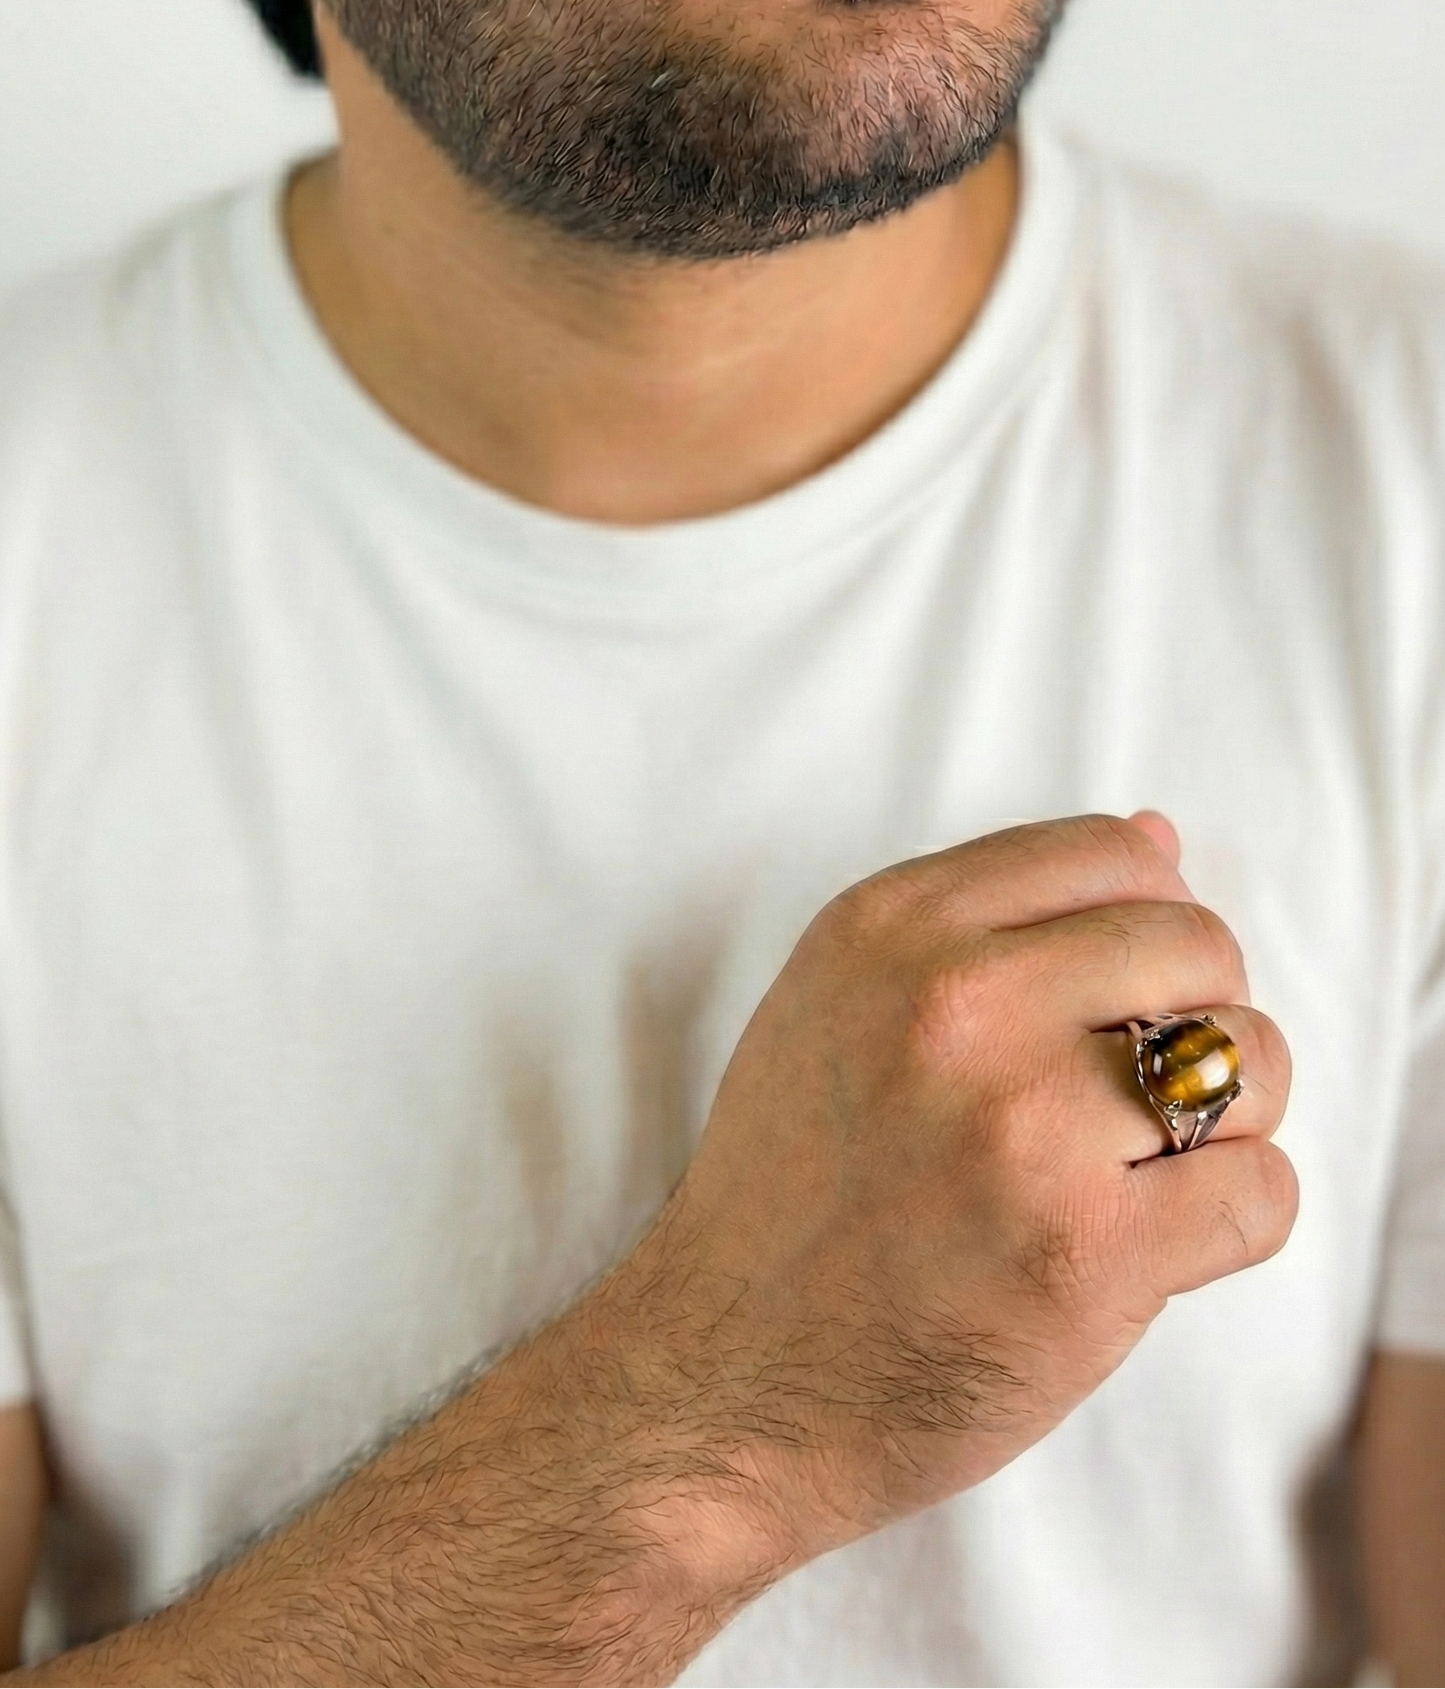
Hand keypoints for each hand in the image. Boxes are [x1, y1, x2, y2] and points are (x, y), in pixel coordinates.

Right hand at [626, 814, 1294, 1551]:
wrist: (724, 1376)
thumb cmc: (785, 1195)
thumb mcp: (837, 1005)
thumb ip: (987, 914)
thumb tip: (1164, 836)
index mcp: (890, 929)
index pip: (1111, 851)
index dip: (1146, 917)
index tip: (1120, 991)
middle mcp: (956, 1005)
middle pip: (1196, 943)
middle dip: (1197, 1012)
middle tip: (1140, 1091)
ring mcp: (1023, 1128)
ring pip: (1251, 1060)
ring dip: (1231, 1117)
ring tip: (1149, 1165)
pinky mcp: (1086, 1255)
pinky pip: (1262, 1192)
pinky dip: (1234, 1218)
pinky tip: (1157, 1242)